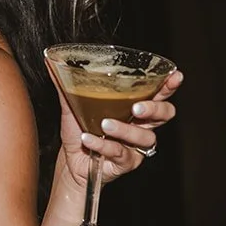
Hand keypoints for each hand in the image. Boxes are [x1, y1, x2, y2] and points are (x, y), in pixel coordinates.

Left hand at [55, 68, 183, 185]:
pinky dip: (103, 146)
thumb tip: (51, 62)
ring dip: (125, 129)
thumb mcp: (72, 105)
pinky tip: (89, 139)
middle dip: (155, 108)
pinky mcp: (125, 163)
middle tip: (137, 107)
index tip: (175, 76)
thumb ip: (66, 84)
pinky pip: (120, 154)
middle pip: (164, 115)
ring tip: (105, 125)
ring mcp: (135, 145)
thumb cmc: (78, 131)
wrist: (69, 161)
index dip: (169, 84)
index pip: (159, 93)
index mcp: (134, 106)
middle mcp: (140, 125)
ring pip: (145, 137)